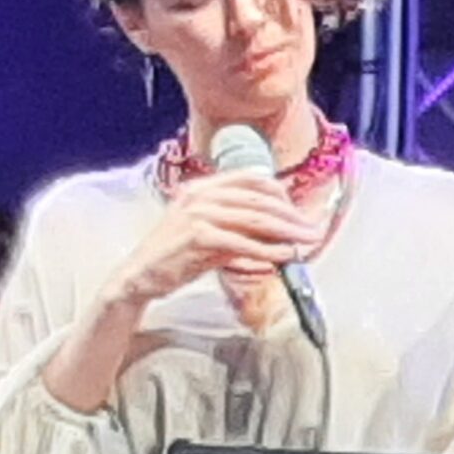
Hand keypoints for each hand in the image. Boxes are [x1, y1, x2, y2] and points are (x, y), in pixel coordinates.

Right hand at [110, 169, 316, 306]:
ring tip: (307, 242)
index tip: (298, 211)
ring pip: (255, 218)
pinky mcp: (198, 237)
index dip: (280, 193)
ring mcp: (198, 214)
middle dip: (291, 215)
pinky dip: (269, 250)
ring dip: (287, 231)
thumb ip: (241, 227)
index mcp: (204, 187)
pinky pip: (243, 243)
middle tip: (313, 229)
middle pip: (259, 198)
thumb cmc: (177, 256)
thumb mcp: (211, 233)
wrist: (139, 276)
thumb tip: (281, 230)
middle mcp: (201, 194)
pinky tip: (285, 256)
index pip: (251, 178)